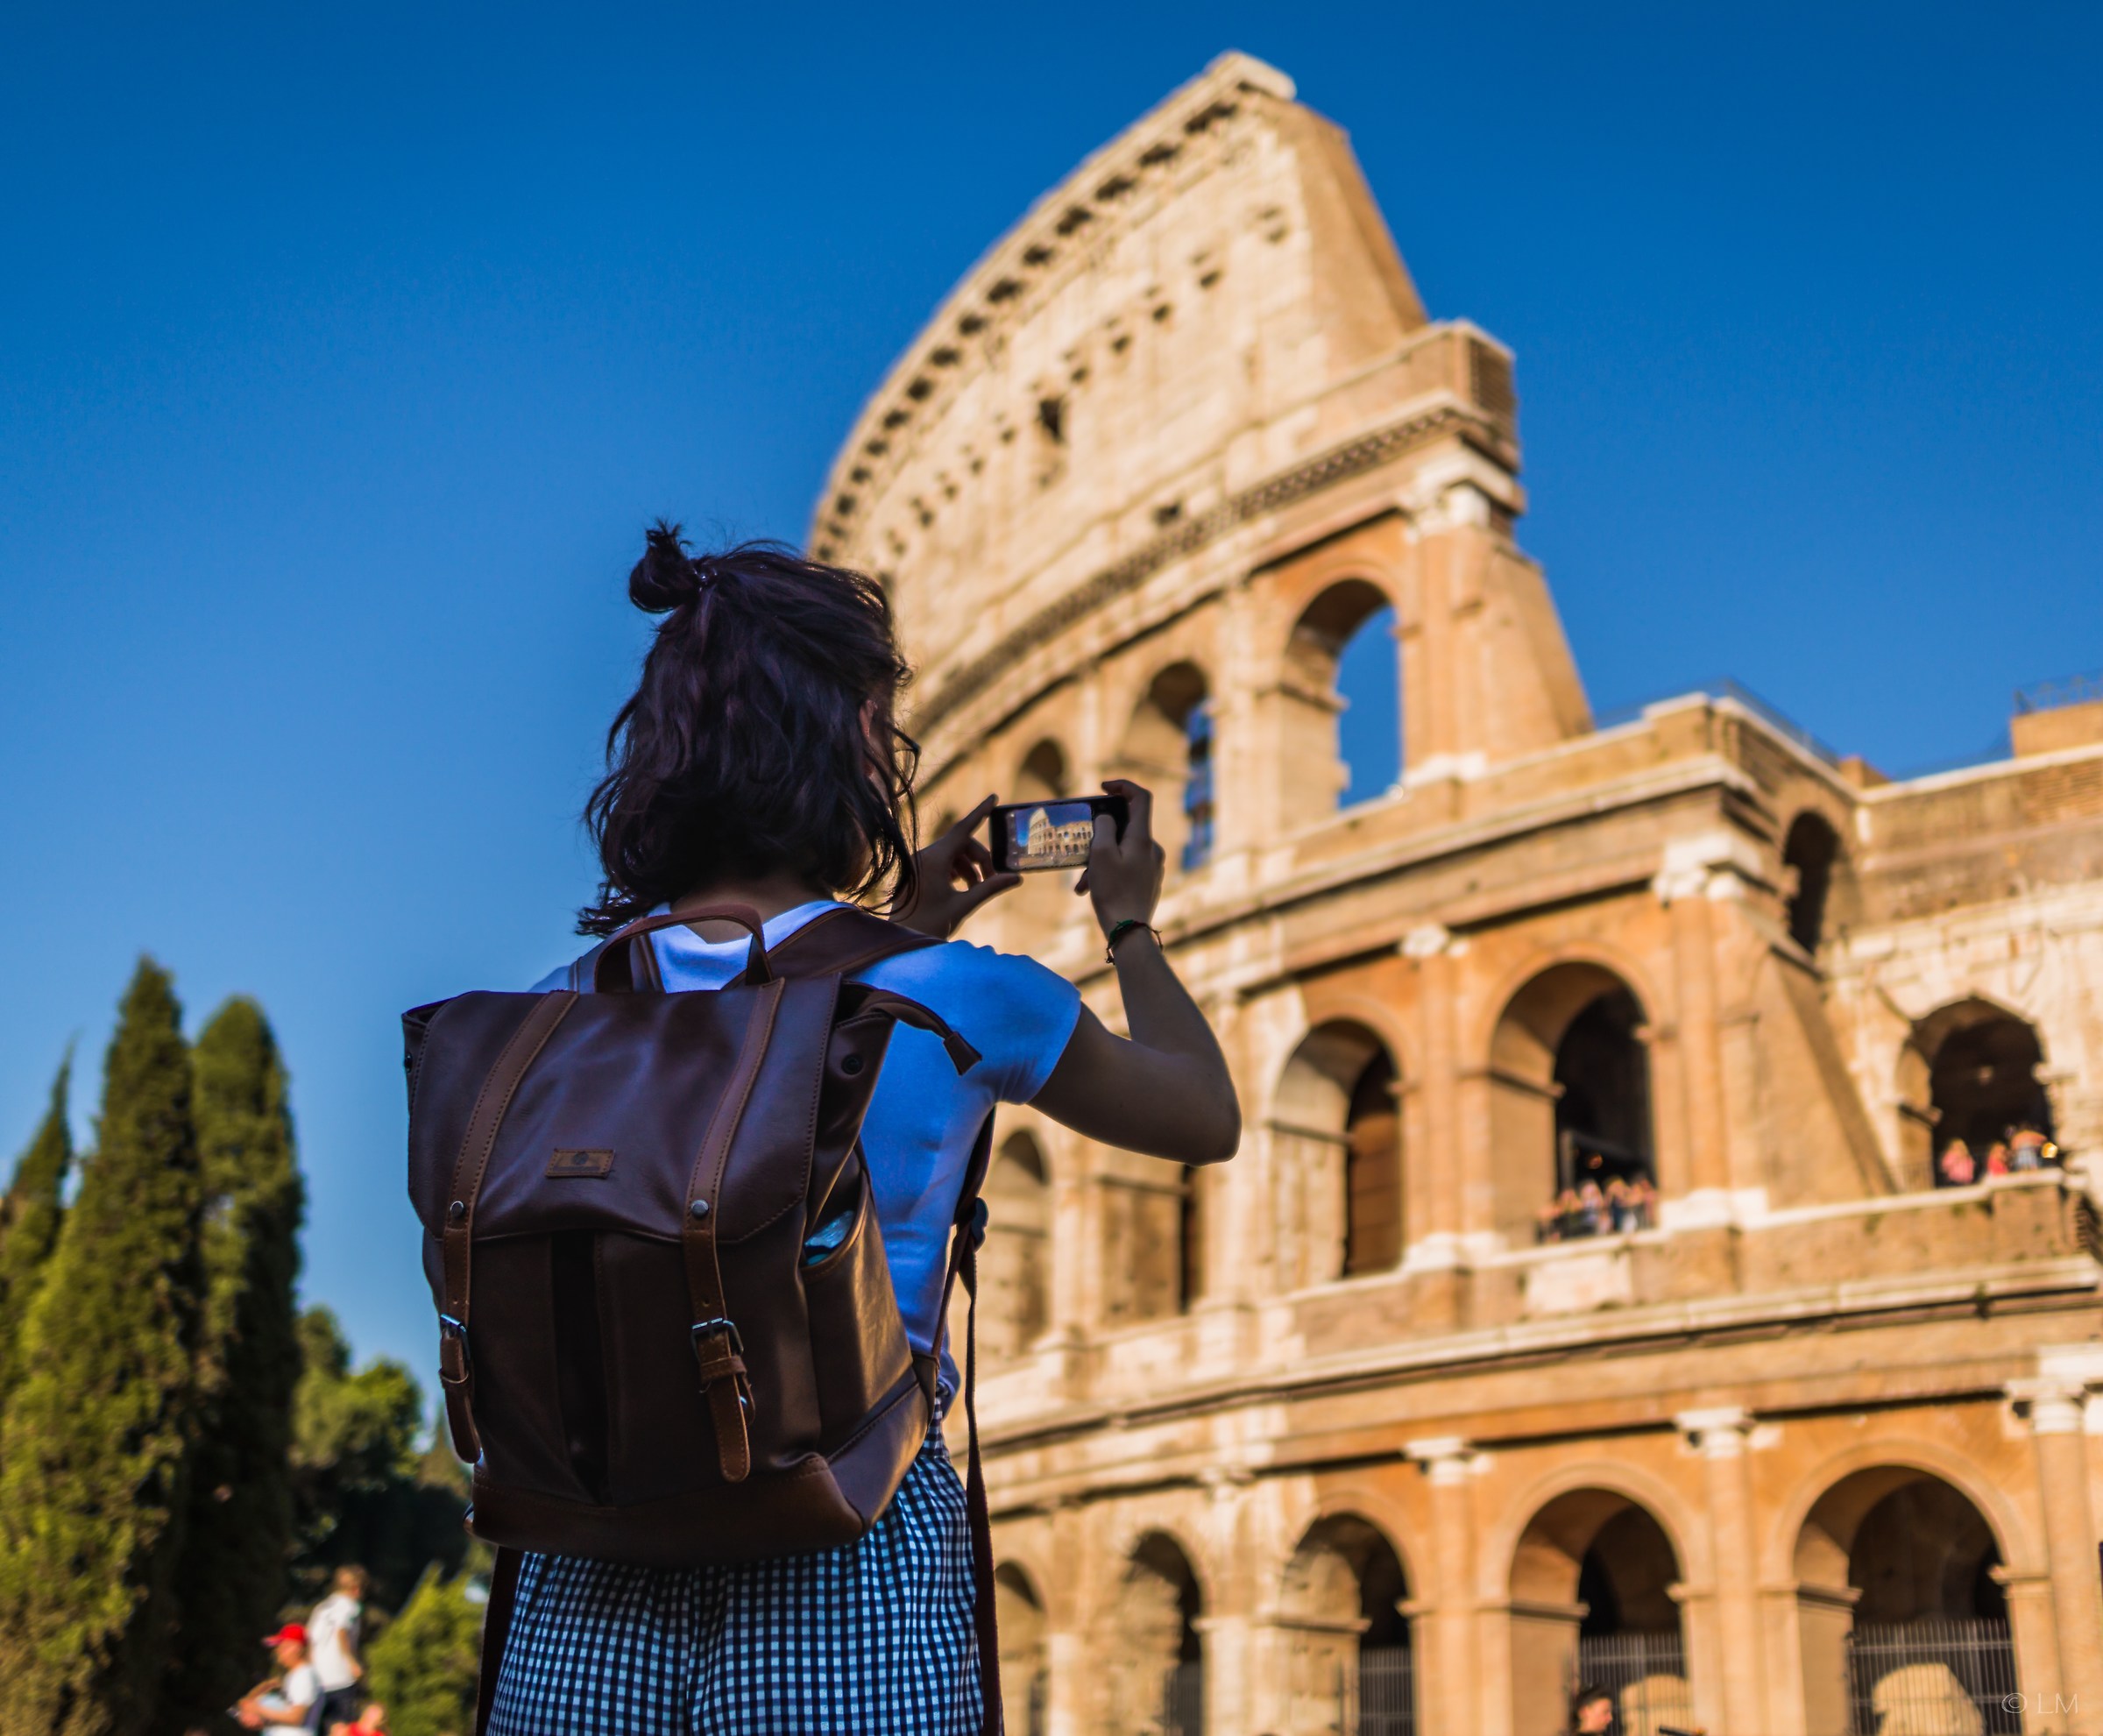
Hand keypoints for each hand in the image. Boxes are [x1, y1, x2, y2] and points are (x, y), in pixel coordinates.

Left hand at [893, 796, 1020, 937]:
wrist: (900, 943)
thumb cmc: (929, 926)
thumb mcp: (963, 906)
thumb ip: (990, 888)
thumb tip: (1015, 878)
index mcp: (933, 860)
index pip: (962, 829)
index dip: (980, 813)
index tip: (993, 797)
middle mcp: (922, 856)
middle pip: (961, 844)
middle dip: (980, 858)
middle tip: (993, 881)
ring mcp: (916, 864)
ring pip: (951, 854)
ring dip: (969, 866)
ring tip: (977, 888)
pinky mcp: (914, 872)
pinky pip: (939, 861)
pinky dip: (955, 870)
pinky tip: (961, 887)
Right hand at [1075, 779, 1164, 935]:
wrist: (1129, 931)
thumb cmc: (1113, 892)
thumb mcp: (1100, 854)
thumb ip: (1104, 828)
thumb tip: (1107, 818)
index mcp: (1143, 838)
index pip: (1141, 798)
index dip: (1123, 786)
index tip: (1103, 788)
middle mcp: (1152, 849)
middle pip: (1126, 827)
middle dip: (1100, 837)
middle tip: (1082, 850)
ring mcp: (1153, 866)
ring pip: (1122, 851)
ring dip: (1099, 860)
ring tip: (1082, 882)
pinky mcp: (1149, 881)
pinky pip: (1126, 867)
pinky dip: (1108, 872)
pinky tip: (1091, 890)